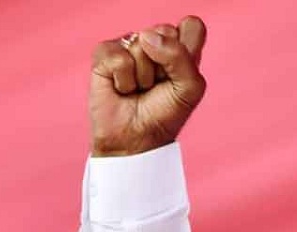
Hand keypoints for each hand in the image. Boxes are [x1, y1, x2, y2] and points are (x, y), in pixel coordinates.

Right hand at [89, 16, 207, 156]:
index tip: (180, 74)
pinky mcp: (105, 54)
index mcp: (180, 47)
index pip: (191, 26)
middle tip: (158, 85)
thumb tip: (146, 37)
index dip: (188, 49)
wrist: (135, 140)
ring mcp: (128, 45)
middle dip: (165, 66)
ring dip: (144, 77)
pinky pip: (118, 57)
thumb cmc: (164, 114)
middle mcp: (155, 42)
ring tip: (140, 89)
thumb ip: (181, 57)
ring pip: (141, 45)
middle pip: (166, 31)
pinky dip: (123, 81)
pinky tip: (122, 89)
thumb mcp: (189, 89)